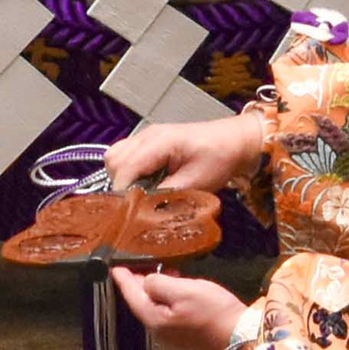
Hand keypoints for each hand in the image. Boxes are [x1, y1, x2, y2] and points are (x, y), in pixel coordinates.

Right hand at [103, 109, 269, 196]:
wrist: (234, 141)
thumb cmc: (220, 157)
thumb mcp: (196, 183)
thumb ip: (166, 196)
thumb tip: (143, 211)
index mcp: (158, 142)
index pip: (125, 168)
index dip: (123, 193)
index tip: (127, 213)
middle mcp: (147, 136)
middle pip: (114, 161)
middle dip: (121, 186)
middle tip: (136, 205)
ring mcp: (147, 137)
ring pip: (116, 158)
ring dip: (123, 179)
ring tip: (141, 195)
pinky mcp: (149, 143)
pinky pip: (127, 157)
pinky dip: (130, 173)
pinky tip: (146, 184)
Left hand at [110, 263, 247, 349]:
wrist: (240, 338)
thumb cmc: (213, 312)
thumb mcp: (184, 290)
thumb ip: (159, 284)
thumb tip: (147, 281)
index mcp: (154, 319)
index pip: (132, 296)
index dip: (123, 280)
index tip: (115, 267)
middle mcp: (159, 330)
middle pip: (142, 302)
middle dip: (138, 283)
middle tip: (138, 264)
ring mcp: (172, 335)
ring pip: (156, 307)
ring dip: (156, 288)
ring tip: (162, 271)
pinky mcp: (186, 335)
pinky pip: (168, 312)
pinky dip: (168, 297)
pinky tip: (179, 287)